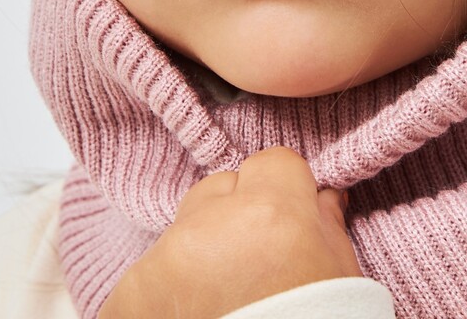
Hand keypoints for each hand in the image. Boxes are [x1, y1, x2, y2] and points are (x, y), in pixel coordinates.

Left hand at [98, 146, 362, 318]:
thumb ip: (327, 228)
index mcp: (272, 213)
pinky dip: (162, 299)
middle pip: (218, 191)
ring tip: (218, 308)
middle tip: (249, 272)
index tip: (285, 225)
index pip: (270, 163)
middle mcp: (210, 226)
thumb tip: (323, 197)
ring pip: (182, 235)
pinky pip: (145, 278)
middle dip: (232, 220)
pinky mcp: (125, 299)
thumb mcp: (340, 282)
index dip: (281, 194)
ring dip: (197, 260)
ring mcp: (162, 263)